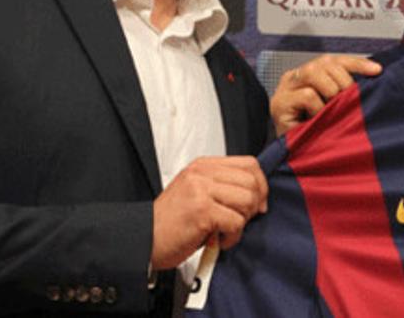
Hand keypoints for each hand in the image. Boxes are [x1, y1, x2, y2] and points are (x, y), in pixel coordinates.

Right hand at [151, 156, 267, 269]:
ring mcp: (201, 190)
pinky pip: (236, 222)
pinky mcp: (202, 211)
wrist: (142, 239)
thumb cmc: (171, 222)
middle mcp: (202, 174)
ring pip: (247, 200)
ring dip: (242, 222)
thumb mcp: (198, 193)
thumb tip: (259, 196)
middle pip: (252, 181)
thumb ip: (223, 187)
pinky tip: (218, 240)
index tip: (258, 203)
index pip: (249, 164)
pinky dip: (232, 237)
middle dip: (254, 206)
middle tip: (240, 220)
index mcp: (203, 166)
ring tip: (225, 231)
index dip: (260, 184)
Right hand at [271, 55, 381, 134]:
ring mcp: (284, 89)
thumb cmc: (318, 134)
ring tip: (332, 110)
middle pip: (324, 62)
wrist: (298, 159)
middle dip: (344, 80)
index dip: (357, 63)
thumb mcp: (336, 107)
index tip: (377, 70)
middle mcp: (294, 77)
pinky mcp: (279, 104)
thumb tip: (374, 75)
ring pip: (313, 72)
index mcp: (308, 75)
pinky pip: (307, 95)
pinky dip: (319, 107)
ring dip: (331, 91)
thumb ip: (346, 91)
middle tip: (350, 100)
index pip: (334, 59)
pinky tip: (318, 120)